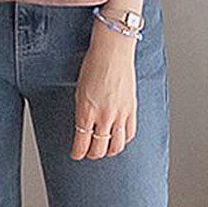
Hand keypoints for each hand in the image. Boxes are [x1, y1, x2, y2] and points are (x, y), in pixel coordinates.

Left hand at [70, 22, 137, 159]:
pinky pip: (129, 134)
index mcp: (86, 111)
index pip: (82, 143)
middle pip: (99, 149)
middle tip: (88, 153)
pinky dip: (123, 140)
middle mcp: (103, 116)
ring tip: (104, 150)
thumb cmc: (94, 64)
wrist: (112, 51)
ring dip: (108, 151)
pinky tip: (119, 138)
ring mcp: (119, 114)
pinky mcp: (132, 110)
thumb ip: (82, 110)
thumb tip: (83, 126)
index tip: (76, 155)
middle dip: (92, 154)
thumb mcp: (80, 90)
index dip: (78, 153)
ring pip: (116, 147)